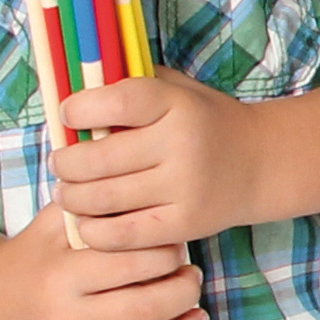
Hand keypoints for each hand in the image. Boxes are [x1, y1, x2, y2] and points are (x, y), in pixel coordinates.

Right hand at [0, 202, 208, 319]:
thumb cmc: (35, 257)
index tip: (177, 249)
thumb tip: (149, 195)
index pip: (135, 263)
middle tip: (192, 278)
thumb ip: (97, 205)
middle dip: (185, 289)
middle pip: (149, 307)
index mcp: (63, 275)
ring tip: (197, 316)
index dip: (168, 253)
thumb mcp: (56, 221)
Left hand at [55, 71, 256, 248]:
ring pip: (104, 199)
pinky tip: (87, 222)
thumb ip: (133, 85)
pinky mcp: (184, 225)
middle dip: (66, 163)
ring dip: (72, 198)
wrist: (259, 163)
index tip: (67, 115)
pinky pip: (123, 234)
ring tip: (66, 193)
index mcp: (176, 104)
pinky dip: (94, 231)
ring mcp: (184, 188)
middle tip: (59, 164)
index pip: (118, 103)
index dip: (81, 109)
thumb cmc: (203, 122)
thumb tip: (74, 85)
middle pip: (99, 159)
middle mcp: (181, 145)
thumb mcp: (177, 90)